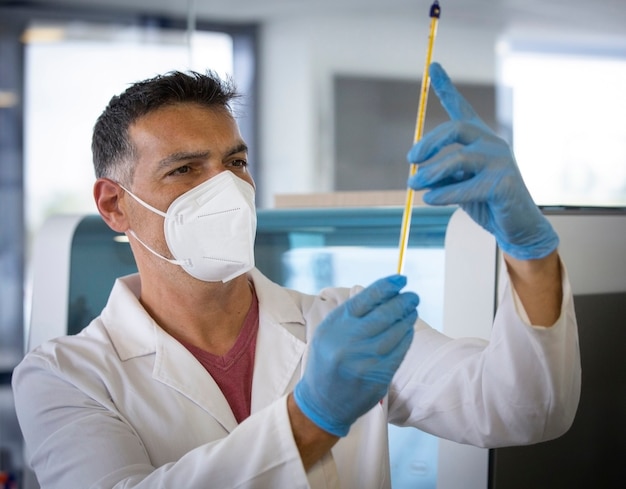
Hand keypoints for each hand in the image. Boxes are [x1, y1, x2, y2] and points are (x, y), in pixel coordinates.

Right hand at [293, 275, 417, 436]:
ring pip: (395, 332)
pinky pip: (399, 351)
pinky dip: (406, 338)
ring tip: (412, 310)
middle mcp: (349, 341)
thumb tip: (383, 293)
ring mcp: (365, 360)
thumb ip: (351, 314)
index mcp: (335, 326)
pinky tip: (407, 330)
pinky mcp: (378, 376)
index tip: (400, 279)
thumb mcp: (328, 332)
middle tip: (412, 296)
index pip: (366, 299)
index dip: (386, 286)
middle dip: (402, 302)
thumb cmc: (326, 361)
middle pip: (384, 314)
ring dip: (407, 318)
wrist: (321, 402)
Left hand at [407, 62, 558, 259]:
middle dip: (428, 144)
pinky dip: (443, 193)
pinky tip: (430, 199)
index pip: (462, 109)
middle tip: (410, 160)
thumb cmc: (485, 203)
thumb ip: (441, 172)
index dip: (446, 87)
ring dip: (429, 173)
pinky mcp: (503, 184)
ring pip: (457, 160)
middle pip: (455, 130)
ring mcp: (500, 162)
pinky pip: (465, 187)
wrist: (516, 227)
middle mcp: (492, 144)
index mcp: (481, 140)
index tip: (433, 66)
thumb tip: (417, 172)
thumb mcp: (458, 184)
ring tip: (413, 184)